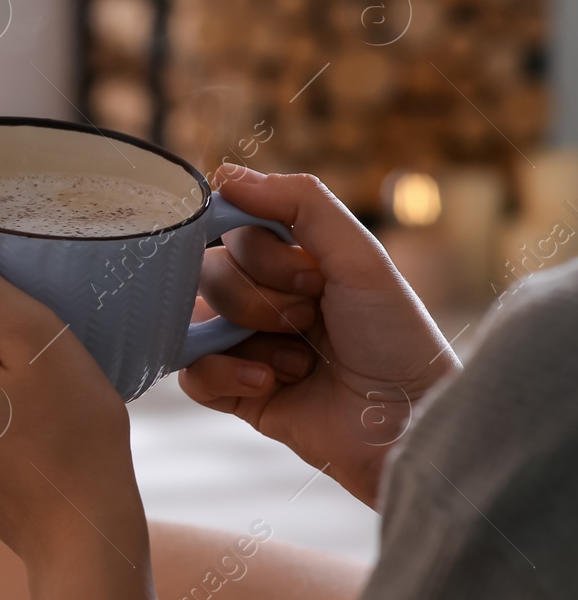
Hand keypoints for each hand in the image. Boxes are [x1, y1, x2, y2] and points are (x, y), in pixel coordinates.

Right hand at [178, 166, 459, 506]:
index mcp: (294, 262)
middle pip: (210, 274)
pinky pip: (190, 372)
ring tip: (301, 362)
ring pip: (195, 320)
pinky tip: (269, 386)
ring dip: (251, 338)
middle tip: (312, 322)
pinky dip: (225, 375)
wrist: (408, 425)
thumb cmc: (397, 339)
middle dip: (262, 301)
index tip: (311, 276)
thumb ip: (299, 202)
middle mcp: (266, 299)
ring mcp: (246, 346)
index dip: (262, 253)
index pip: (234, 231)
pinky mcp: (235, 393)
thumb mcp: (360, 256)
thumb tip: (222, 174)